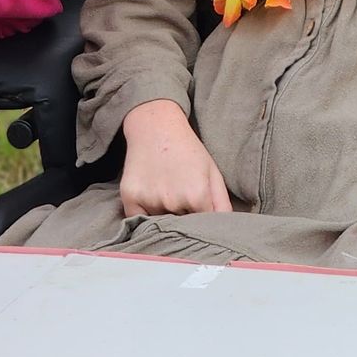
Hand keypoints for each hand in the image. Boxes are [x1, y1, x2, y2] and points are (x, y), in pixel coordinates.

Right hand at [119, 100, 231, 216]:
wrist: (155, 126)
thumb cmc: (187, 150)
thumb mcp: (212, 172)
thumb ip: (222, 203)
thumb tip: (227, 230)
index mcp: (197, 195)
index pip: (203, 227)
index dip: (201, 221)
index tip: (198, 209)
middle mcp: (173, 201)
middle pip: (181, 226)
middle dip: (183, 218)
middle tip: (181, 196)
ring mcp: (150, 200)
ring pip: (160, 223)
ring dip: (163, 215)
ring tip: (165, 190)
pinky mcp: (130, 198)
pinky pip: (138, 220)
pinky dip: (144, 215)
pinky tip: (150, 194)